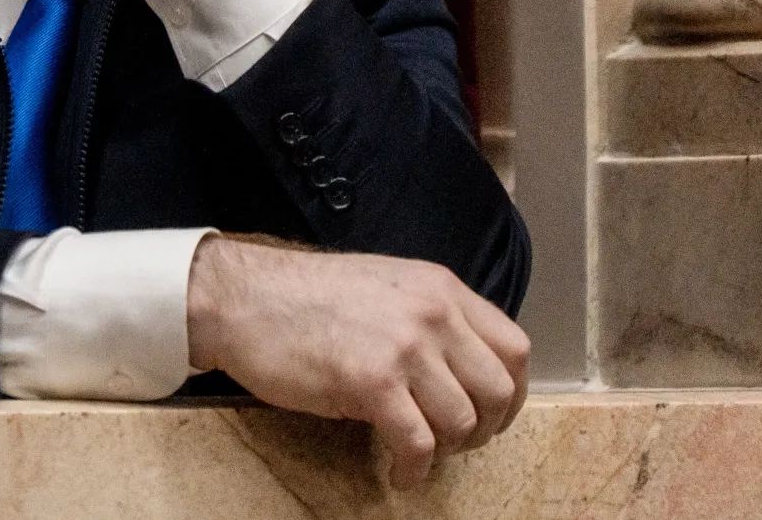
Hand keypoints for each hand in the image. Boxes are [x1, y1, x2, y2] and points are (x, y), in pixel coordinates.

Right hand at [185, 235, 529, 489]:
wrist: (247, 297)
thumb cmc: (307, 297)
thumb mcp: (388, 287)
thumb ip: (430, 317)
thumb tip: (459, 366)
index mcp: (440, 289)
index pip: (514, 347)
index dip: (512, 393)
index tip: (493, 416)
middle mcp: (433, 314)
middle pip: (499, 388)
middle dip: (486, 429)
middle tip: (456, 442)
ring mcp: (404, 347)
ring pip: (463, 421)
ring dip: (447, 451)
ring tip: (419, 456)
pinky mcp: (371, 382)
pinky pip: (419, 444)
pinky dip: (415, 471)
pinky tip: (400, 473)